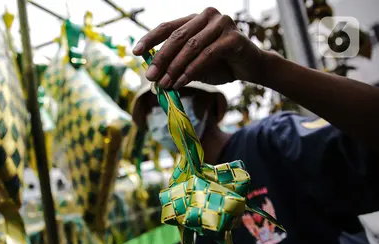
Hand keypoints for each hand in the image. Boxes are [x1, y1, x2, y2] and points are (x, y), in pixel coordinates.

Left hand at [132, 7, 266, 88]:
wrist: (250, 67)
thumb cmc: (221, 64)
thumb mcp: (194, 64)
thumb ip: (177, 64)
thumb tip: (153, 75)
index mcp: (195, 19)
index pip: (168, 26)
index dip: (150, 39)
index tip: (135, 52)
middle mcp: (207, 16)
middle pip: (177, 36)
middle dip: (161, 59)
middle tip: (150, 77)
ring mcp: (222, 24)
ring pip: (191, 46)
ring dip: (175, 68)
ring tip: (165, 84)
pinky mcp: (233, 38)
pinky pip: (207, 55)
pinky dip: (192, 70)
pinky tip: (181, 82)